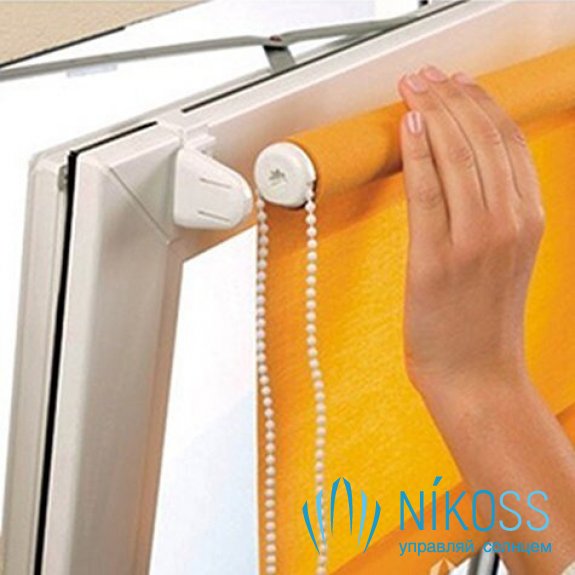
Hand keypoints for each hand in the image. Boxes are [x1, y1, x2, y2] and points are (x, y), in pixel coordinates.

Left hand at [398, 66, 544, 395]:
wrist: (476, 376)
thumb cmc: (482, 321)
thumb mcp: (504, 258)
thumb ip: (493, 213)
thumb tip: (464, 172)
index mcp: (529, 219)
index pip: (507, 142)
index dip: (481, 103)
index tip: (457, 82)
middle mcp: (509, 223)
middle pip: (482, 138)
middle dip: (453, 96)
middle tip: (428, 75)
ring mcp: (474, 240)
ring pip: (457, 155)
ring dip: (433, 111)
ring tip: (414, 86)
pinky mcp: (436, 258)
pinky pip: (427, 191)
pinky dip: (420, 151)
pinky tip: (410, 123)